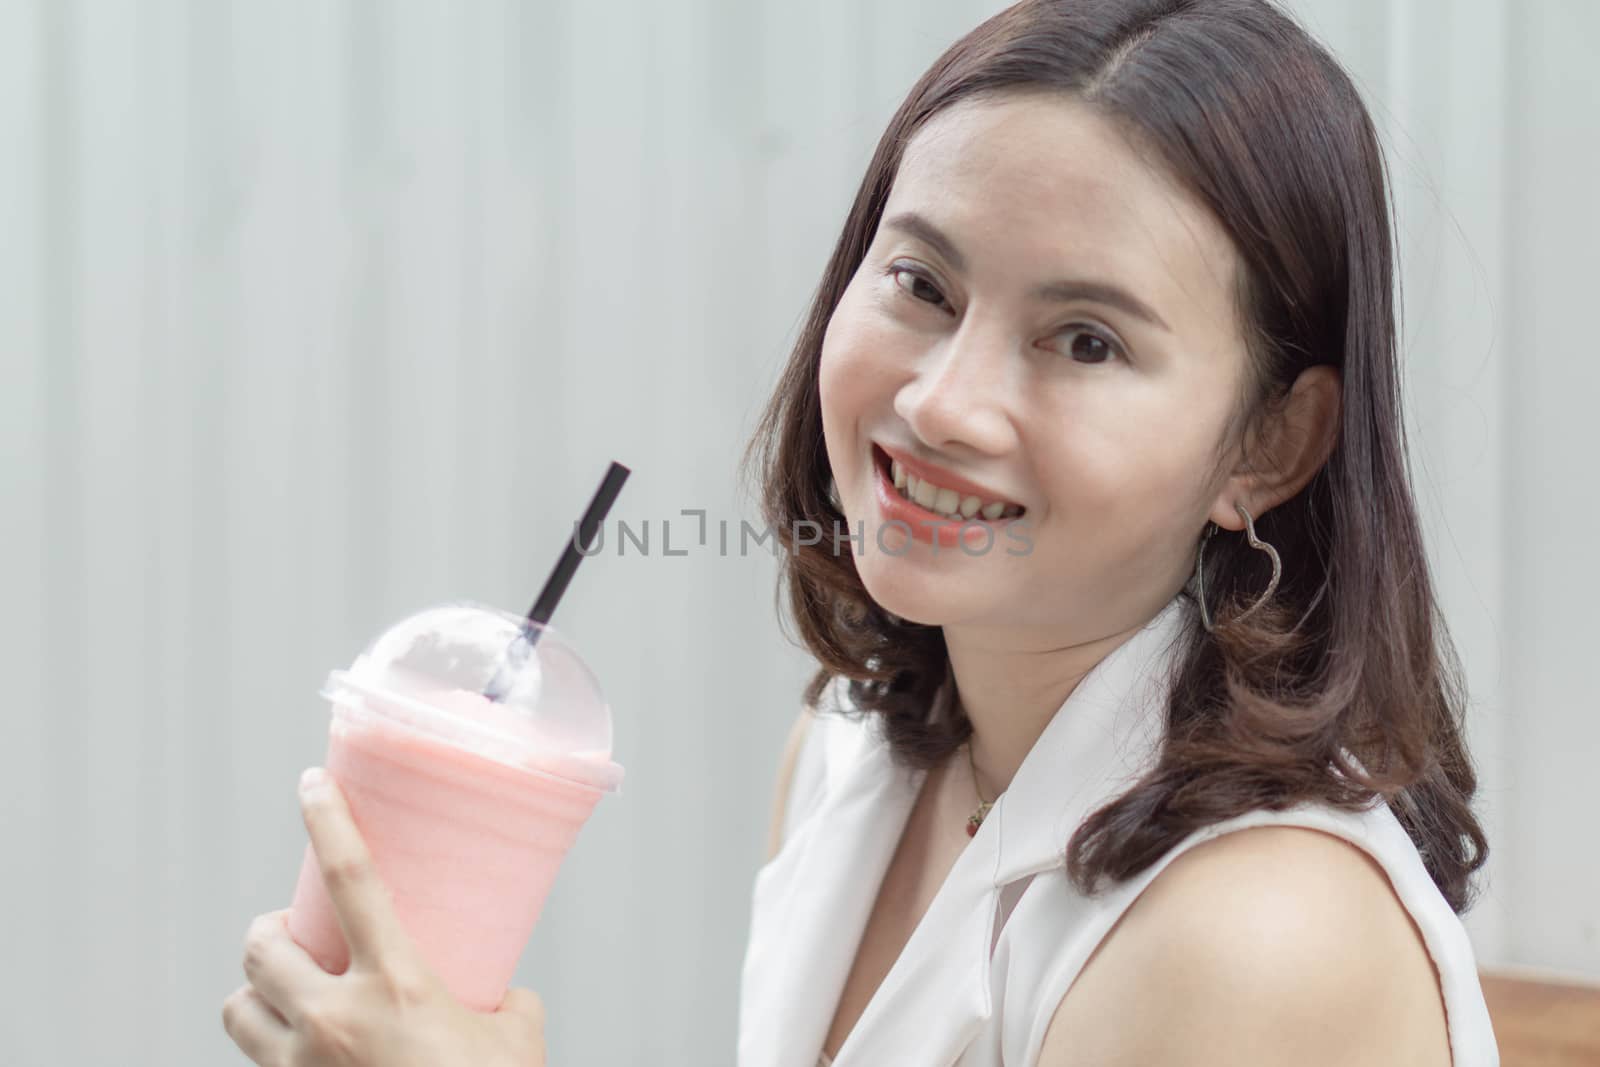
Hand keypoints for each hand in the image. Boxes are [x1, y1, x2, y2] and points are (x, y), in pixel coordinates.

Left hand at [222, 767, 546, 1065]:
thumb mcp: (517, 1039)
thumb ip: (504, 1002)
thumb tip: (498, 994)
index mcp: (397, 985)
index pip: (353, 878)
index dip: (327, 820)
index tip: (310, 784)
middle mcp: (335, 1021)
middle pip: (261, 946)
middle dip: (269, 932)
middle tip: (295, 933)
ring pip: (237, 1008)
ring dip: (255, 994)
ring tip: (286, 994)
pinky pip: (253, 1064)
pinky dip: (267, 1049)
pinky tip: (298, 1051)